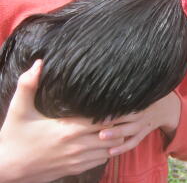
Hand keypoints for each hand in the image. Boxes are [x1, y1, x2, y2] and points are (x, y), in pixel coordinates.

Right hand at [0, 60, 122, 182]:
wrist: (7, 169)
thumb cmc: (14, 137)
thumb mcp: (19, 110)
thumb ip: (28, 85)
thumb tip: (39, 63)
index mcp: (68, 128)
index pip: (103, 120)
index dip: (117, 113)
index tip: (126, 105)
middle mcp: (77, 145)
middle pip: (112, 135)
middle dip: (121, 125)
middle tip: (128, 115)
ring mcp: (78, 159)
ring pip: (109, 149)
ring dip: (115, 139)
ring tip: (120, 127)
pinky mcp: (75, 169)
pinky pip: (100, 160)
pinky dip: (107, 151)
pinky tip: (106, 142)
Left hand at [99, 92, 180, 155]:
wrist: (168, 107)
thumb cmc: (150, 95)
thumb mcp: (145, 88)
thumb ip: (131, 86)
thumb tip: (112, 76)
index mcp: (142, 101)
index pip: (129, 105)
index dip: (117, 108)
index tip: (102, 109)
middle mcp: (142, 114)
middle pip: (129, 118)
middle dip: (115, 122)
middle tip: (99, 124)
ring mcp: (144, 125)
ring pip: (131, 132)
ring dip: (117, 135)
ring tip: (101, 138)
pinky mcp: (143, 133)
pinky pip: (134, 142)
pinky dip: (123, 148)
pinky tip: (110, 152)